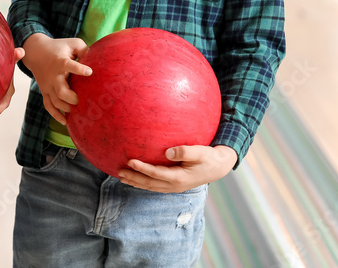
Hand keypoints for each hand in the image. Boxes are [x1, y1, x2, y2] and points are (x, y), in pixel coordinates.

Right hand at [20, 33, 90, 123]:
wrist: (35, 51)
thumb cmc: (58, 47)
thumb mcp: (72, 43)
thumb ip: (85, 50)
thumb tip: (99, 60)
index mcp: (60, 62)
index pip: (69, 65)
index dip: (79, 69)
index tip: (90, 72)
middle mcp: (53, 76)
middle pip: (61, 91)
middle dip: (72, 98)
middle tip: (81, 99)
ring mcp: (48, 85)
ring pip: (55, 101)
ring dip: (66, 108)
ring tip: (77, 110)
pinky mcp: (45, 91)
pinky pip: (48, 106)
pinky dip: (55, 115)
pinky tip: (65, 121)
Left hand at [117, 145, 237, 192]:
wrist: (218, 167)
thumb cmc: (208, 157)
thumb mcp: (200, 152)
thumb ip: (185, 151)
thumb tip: (168, 152)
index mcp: (179, 178)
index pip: (156, 174)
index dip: (142, 168)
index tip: (129, 160)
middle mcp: (175, 185)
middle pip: (149, 183)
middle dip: (134, 178)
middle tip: (119, 172)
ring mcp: (174, 187)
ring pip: (151, 186)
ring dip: (136, 182)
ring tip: (122, 177)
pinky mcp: (174, 185)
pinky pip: (155, 186)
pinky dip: (144, 183)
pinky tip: (135, 180)